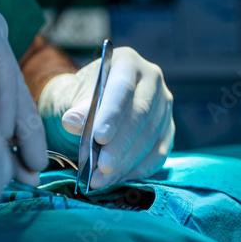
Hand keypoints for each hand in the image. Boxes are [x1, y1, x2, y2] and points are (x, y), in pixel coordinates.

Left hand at [38, 46, 174, 188]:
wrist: (93, 101)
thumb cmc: (82, 96)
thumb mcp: (72, 96)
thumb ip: (75, 107)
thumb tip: (71, 121)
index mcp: (127, 62)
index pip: (122, 88)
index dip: (112, 114)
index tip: (99, 138)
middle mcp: (151, 79)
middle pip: (140, 115)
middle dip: (120, 145)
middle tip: (102, 168)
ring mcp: (164, 104)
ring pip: (150, 136)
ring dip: (127, 162)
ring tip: (102, 179)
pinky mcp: (168, 127)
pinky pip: (159, 152)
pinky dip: (139, 168)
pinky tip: (119, 179)